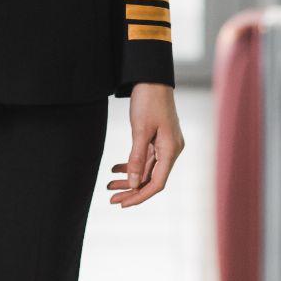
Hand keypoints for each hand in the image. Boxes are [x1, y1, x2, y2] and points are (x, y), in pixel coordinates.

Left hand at [108, 83, 182, 207]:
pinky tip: (115, 169)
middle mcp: (171, 150)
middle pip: (151, 179)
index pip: (157, 183)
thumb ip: (137, 158)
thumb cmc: (148, 101)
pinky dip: (131, 164)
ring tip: (109, 185)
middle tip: (112, 199)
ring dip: (129, 178)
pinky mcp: (158, 138)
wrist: (151, 77)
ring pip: (147, 169)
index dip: (140, 196)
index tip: (122, 203)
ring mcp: (165, 144)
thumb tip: (134, 184)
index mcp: (171, 150)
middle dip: (132, 190)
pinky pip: (145, 158)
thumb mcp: (140, 130)